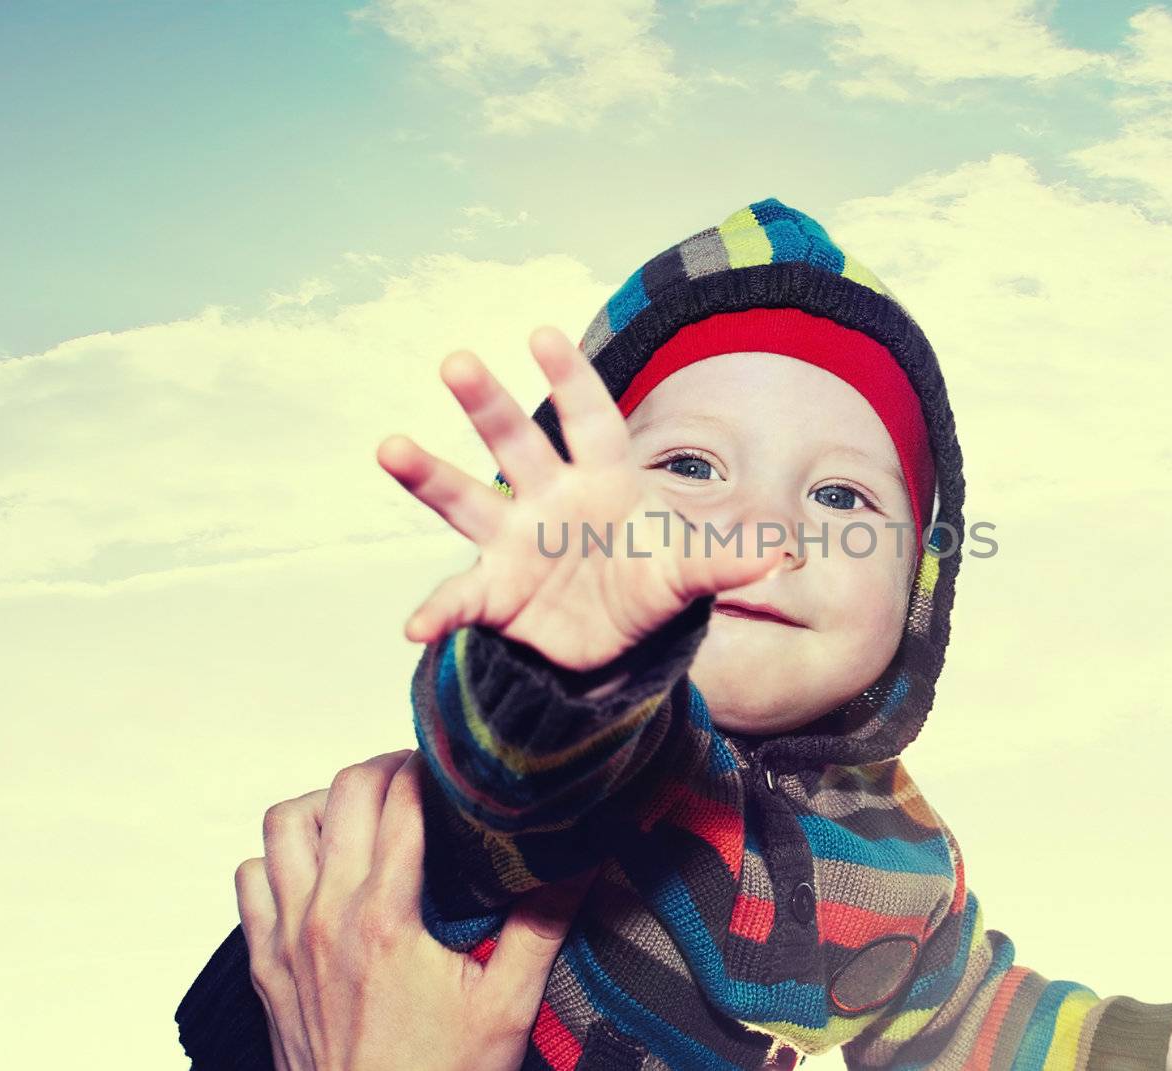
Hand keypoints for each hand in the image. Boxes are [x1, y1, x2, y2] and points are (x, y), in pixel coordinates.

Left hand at [235, 750, 596, 1070]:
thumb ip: (541, 926)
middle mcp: (326, 916)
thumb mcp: (504, 1008)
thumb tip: (579, 863)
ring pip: (283, 825)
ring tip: (366, 814)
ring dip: (325, 805)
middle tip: (419, 780)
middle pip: (341, 794)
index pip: (400, 801)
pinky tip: (319, 871)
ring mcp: (286, 939)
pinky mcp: (266, 966)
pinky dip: (279, 859)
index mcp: (386, 919)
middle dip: (383, 769)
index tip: (455, 770)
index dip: (429, 767)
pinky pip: (250, 880)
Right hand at [376, 326, 790, 670]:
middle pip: (516, 442)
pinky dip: (438, 610)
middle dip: (487, 403)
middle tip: (456, 360)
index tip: (541, 332)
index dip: (569, 377)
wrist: (617, 641)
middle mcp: (550, 499)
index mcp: (604, 479)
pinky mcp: (496, 592)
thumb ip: (727, 561)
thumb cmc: (650, 583)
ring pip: (467, 500)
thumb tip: (782, 552)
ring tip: (390, 446)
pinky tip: (416, 626)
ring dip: (429, 474)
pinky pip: (461, 598)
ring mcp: (516, 542)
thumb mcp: (691, 575)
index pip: (588, 420)